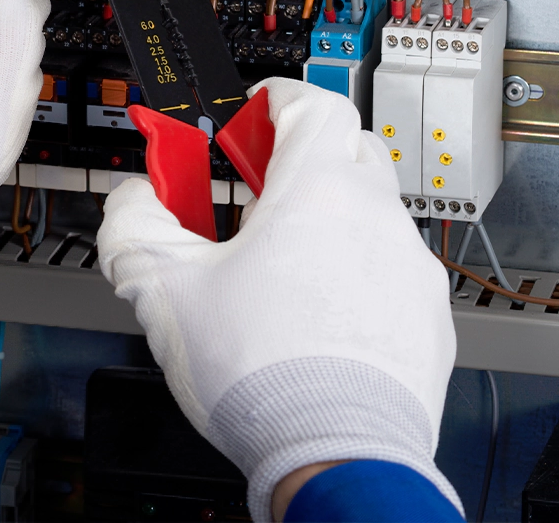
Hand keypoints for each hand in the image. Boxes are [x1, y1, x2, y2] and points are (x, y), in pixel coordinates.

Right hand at [96, 77, 458, 521]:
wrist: (338, 459)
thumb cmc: (263, 374)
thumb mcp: (164, 288)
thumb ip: (134, 223)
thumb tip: (134, 200)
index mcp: (318, 190)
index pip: (312, 102)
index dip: (275, 100)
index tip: (250, 116)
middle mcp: (375, 216)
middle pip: (346, 148)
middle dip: (299, 155)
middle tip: (254, 188)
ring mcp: (407, 266)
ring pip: (369, 211)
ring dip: (326, 217)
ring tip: (277, 262)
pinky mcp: (425, 315)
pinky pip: (389, 267)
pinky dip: (355, 270)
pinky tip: (315, 313)